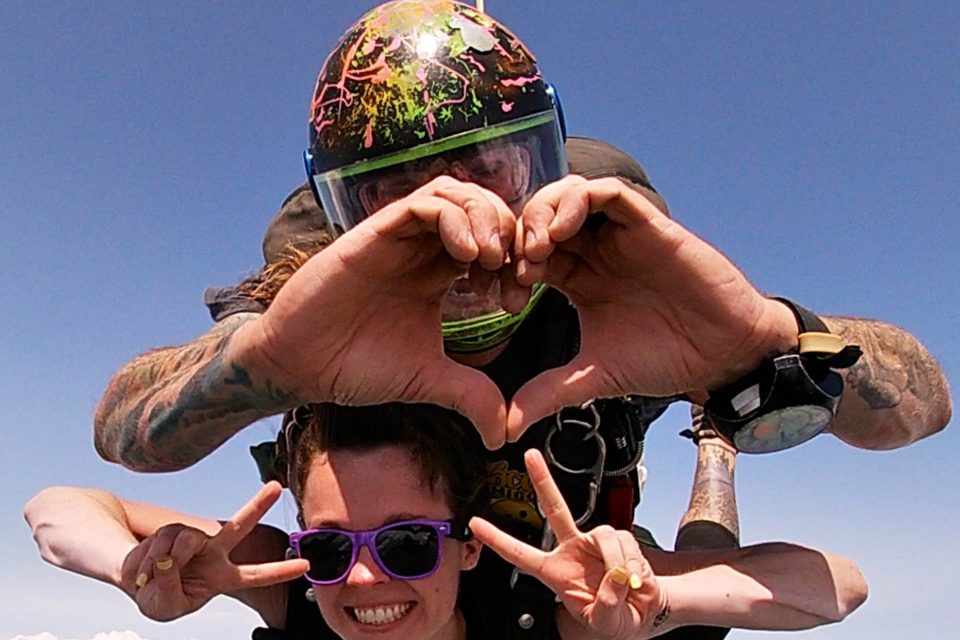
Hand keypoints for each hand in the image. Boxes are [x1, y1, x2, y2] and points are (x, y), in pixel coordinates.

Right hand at [120, 482, 306, 621]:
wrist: (135, 581)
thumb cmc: (160, 596)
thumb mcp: (167, 606)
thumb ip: (170, 587)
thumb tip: (169, 559)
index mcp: (223, 576)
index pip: (256, 574)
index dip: (281, 570)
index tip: (306, 565)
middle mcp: (214, 551)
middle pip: (240, 525)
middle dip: (259, 505)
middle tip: (276, 486)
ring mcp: (195, 538)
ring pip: (185, 541)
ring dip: (162, 562)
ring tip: (154, 576)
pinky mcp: (174, 529)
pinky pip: (162, 541)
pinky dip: (148, 559)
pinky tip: (146, 567)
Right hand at [244, 177, 517, 447]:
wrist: (301, 366)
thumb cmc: (357, 365)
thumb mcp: (429, 380)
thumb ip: (470, 395)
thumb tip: (502, 435)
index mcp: (437, 272)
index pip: (491, 241)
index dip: (516, 263)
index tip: (517, 300)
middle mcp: (420, 248)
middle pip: (479, 206)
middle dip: (508, 232)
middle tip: (514, 272)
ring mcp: (397, 238)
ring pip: (453, 193)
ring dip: (484, 218)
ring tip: (491, 259)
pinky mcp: (372, 234)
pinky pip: (420, 204)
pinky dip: (453, 219)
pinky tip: (466, 256)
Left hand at [471, 450, 668, 639]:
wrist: (642, 611)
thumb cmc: (615, 617)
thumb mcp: (602, 621)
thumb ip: (605, 604)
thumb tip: (614, 576)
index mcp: (555, 572)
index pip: (520, 554)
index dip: (497, 539)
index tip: (475, 524)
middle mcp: (572, 549)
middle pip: (554, 509)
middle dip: (543, 480)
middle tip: (530, 457)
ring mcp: (595, 542)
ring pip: (603, 535)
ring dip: (616, 561)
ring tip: (624, 584)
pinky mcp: (619, 539)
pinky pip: (624, 543)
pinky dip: (631, 563)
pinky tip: (633, 578)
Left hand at [506, 175, 796, 438]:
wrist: (723, 353)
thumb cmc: (666, 358)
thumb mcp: (595, 376)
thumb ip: (550, 392)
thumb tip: (507, 427)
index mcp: (579, 279)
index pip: (528, 255)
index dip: (507, 269)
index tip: (505, 300)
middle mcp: (596, 251)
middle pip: (541, 216)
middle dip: (518, 236)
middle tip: (516, 268)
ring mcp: (621, 235)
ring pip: (568, 195)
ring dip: (542, 213)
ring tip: (537, 248)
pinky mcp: (649, 225)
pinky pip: (608, 192)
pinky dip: (578, 201)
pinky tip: (562, 232)